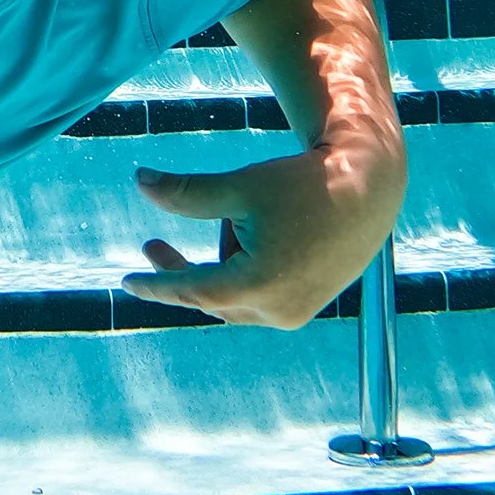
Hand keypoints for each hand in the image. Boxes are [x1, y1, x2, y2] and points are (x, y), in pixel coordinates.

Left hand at [120, 146, 395, 329]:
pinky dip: (244, 271)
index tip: (127, 282)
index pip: (192, 290)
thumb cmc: (300, 182)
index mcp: (259, 282)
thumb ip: (186, 192)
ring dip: (222, 263)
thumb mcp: (239, 184)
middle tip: (150, 243)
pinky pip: (256, 298)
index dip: (157, 284)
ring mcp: (294, 312)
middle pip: (210, 296)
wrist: (368, 189)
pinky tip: (252, 236)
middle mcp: (277, 308)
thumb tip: (139, 181)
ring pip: (232, 298)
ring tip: (248, 216)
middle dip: (182, 269)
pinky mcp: (305, 307)